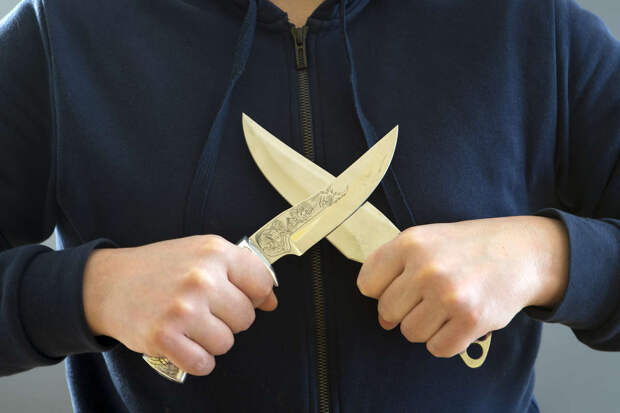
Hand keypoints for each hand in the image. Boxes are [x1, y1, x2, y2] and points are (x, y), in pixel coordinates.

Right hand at [82, 234, 277, 375]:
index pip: (262, 283)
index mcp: (215, 251)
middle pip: (246, 318)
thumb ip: (240, 271)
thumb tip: (271, 301)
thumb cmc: (161, 268)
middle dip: (229, 320)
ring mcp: (183, 308)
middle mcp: (201, 278)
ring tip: (190, 324)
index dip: (255, 296)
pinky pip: (204, 364)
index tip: (239, 297)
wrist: (109, 283)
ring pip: (226, 343)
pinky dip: (196, 359)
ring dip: (211, 340)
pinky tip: (183, 343)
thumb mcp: (202, 254)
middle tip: (204, 310)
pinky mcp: (165, 337)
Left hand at [357, 215, 568, 358]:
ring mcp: (449, 295)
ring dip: (426, 326)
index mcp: (409, 242)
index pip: (367, 284)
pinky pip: (438, 348)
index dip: (381, 290)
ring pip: (411, 333)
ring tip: (446, 306)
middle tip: (428, 297)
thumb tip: (382, 320)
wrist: (521, 252)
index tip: (400, 286)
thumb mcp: (425, 239)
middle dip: (404, 310)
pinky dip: (446, 340)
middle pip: (387, 312)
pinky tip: (459, 319)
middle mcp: (426, 268)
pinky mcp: (471, 320)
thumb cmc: (465, 248)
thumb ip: (395, 270)